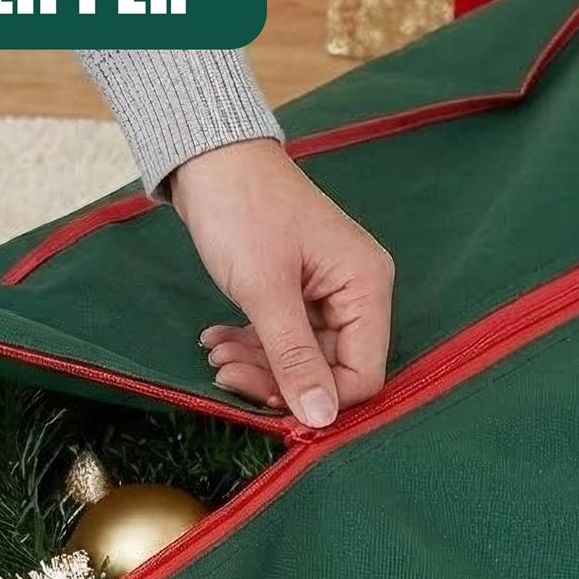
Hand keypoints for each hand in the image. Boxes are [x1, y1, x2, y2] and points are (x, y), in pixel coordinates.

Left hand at [170, 138, 393, 429]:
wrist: (211, 159)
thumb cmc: (244, 211)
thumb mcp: (267, 291)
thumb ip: (295, 357)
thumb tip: (322, 418)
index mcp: (366, 286)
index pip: (363, 374)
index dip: (319, 399)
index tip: (267, 404)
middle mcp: (357, 293)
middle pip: (328, 369)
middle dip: (275, 378)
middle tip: (224, 372)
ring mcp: (326, 293)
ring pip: (299, 358)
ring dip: (256, 364)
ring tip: (215, 353)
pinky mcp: (297, 292)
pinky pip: (281, 337)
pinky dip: (250, 345)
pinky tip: (216, 339)